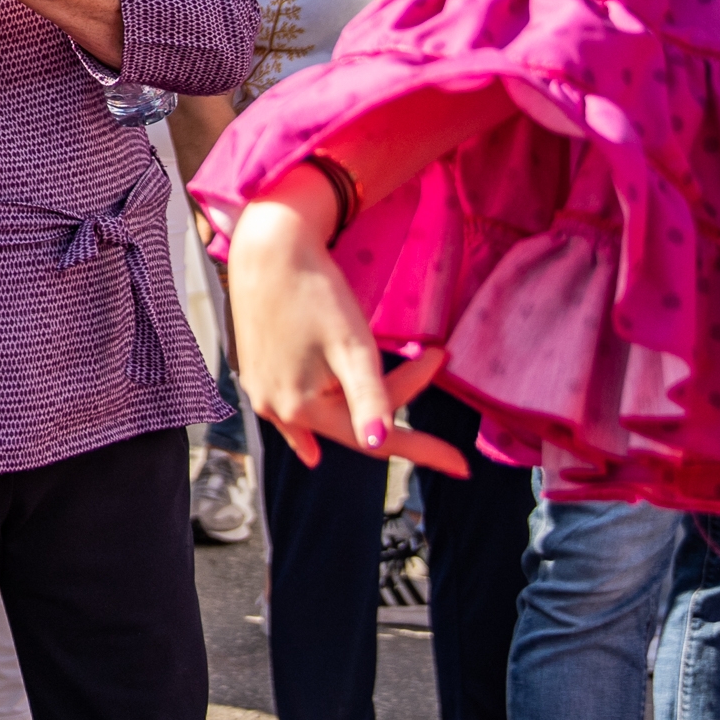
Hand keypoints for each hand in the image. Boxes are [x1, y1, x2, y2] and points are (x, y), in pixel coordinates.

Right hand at [226, 173, 470, 477]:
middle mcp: (276, 410)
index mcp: (302, 408)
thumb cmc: (315, 294)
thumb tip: (377, 444)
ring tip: (388, 427)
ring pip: (326, 415)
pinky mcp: (255, 375)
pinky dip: (310, 425)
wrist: (267, 251)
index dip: (425, 450)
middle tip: (432, 357)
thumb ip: (369, 398)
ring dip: (358, 410)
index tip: (464, 467)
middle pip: (352, 421)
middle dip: (395, 400)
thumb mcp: (352, 347)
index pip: (377, 439)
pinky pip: (292, 411)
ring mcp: (261, 393)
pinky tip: (309, 448)